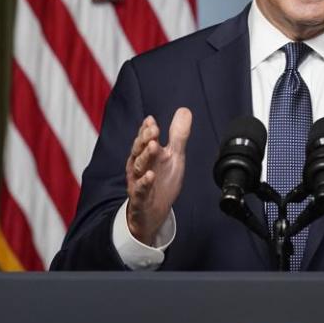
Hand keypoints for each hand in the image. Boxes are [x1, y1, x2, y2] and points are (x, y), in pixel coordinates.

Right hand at [124, 108, 191, 244]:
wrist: (153, 212)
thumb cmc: (161, 181)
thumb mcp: (174, 156)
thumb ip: (178, 135)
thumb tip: (184, 110)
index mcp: (146, 155)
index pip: (144, 139)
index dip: (147, 130)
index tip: (151, 121)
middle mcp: (139, 166)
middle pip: (139, 150)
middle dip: (145, 139)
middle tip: (153, 129)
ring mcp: (138, 182)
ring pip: (139, 167)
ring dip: (145, 156)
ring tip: (154, 146)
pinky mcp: (140, 199)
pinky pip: (140, 190)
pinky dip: (144, 183)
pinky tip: (150, 176)